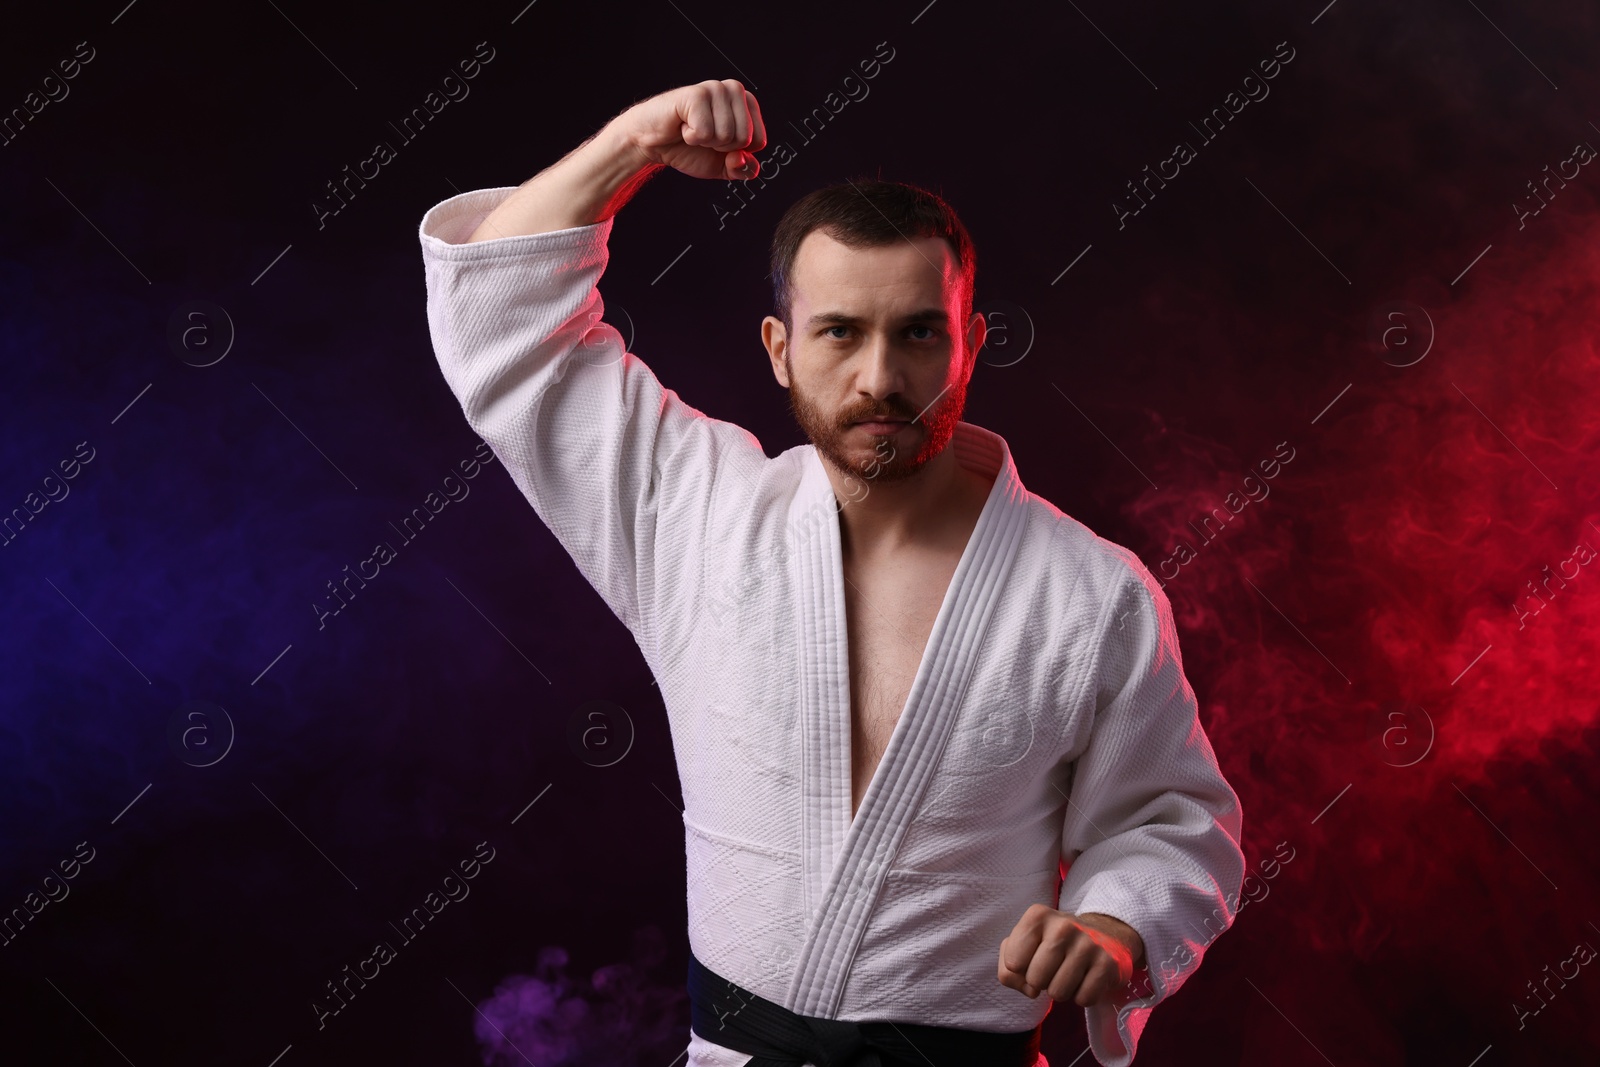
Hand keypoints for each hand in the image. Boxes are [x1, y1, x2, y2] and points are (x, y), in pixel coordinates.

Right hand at [613, 79, 767, 181]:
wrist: (652, 143)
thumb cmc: (686, 147)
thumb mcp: (722, 165)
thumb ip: (743, 169)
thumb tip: (744, 160)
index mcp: (746, 103)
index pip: (760, 141)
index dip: (736, 153)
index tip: (717, 142)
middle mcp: (733, 90)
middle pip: (745, 138)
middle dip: (721, 147)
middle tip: (702, 135)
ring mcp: (715, 88)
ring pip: (727, 135)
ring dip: (704, 141)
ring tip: (692, 129)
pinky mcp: (696, 94)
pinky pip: (705, 131)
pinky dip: (691, 137)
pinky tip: (682, 126)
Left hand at [997, 905, 1142, 1006]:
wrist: (1104, 936)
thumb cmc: (1053, 945)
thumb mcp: (1024, 946)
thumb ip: (1008, 970)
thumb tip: (1029, 989)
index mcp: (1037, 916)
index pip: (1012, 963)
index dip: (1020, 970)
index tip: (1033, 960)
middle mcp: (1063, 925)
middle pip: (1035, 980)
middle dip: (1041, 982)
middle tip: (1054, 968)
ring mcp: (1088, 943)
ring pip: (1058, 993)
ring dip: (1061, 991)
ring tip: (1069, 973)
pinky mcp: (1108, 963)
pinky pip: (1084, 999)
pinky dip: (1082, 997)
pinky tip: (1086, 978)